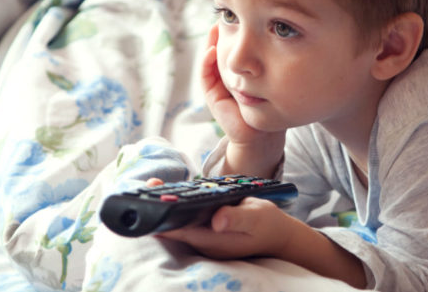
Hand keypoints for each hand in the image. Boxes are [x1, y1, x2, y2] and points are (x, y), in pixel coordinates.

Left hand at [157, 197, 293, 258]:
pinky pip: (187, 221)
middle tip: (150, 184)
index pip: (179, 231)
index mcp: (212, 240)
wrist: (277, 236)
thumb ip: (237, 218)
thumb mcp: (256, 217)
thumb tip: (217, 220)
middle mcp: (204, 242)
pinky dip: (179, 207)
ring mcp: (204, 239)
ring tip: (154, 185)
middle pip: (174, 226)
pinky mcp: (206, 232)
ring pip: (178, 223)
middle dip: (160, 208)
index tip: (152, 201)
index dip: (163, 218)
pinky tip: (172, 193)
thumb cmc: (267, 224)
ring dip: (168, 206)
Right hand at [202, 24, 284, 175]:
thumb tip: (281, 31)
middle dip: (223, 32)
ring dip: (211, 43)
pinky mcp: (214, 98)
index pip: (235, 46)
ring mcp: (218, 87)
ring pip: (211, 59)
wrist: (265, 137)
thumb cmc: (273, 107)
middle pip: (221, 49)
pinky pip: (206, 77)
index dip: (236, 30)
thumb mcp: (274, 77)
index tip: (241, 14)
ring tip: (216, 27)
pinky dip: (207, 62)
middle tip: (226, 14)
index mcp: (241, 71)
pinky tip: (213, 49)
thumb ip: (271, 61)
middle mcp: (227, 77)